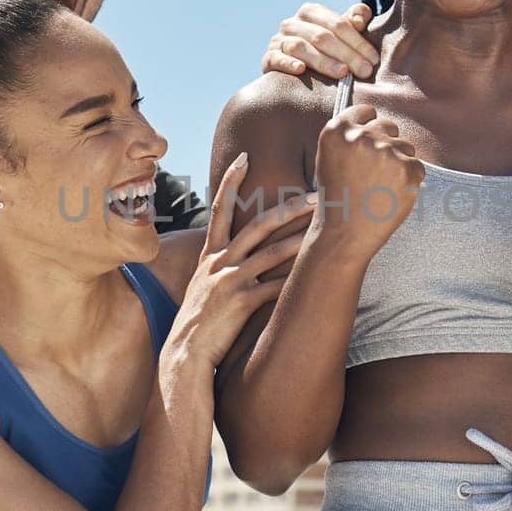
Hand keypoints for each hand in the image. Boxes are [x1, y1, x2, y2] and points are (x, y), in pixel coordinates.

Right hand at [170, 154, 314, 367]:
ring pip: (272, 252)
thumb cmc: (200, 322)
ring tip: (327, 229)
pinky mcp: (240, 303)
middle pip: (259, 224)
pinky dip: (296, 281)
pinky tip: (317, 276)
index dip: (230, 181)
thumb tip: (243, 253)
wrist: (184, 353)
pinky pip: (274, 287)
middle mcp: (219, 262)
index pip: (220, 208)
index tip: (245, 157)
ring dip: (302, 239)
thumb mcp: (204, 285)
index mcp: (210, 254)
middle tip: (318, 195)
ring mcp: (229, 281)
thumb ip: (221, 265)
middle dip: (291, 207)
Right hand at [261, 2, 379, 80]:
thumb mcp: (340, 35)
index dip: (358, 41)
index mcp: (311, 12)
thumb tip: (360, 19)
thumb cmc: (324, 51)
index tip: (374, 60)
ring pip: (301, 47)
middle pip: (322, 36)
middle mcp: (292, 23)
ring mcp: (278, 40)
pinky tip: (301, 70)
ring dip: (323, 61)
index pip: (337, 24)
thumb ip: (353, 22)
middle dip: (346, 54)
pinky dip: (288, 63)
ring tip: (342, 74)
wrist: (291, 70)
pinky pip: (276, 59)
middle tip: (364, 71)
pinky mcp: (268, 58)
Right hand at [311, 103, 423, 258]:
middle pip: (388, 125)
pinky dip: (409, 181)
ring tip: (381, 187)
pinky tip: (391, 195)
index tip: (368, 142)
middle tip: (375, 171)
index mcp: (337, 130)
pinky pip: (417, 166)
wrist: (344, 235)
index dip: (369, 126)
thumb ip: (348, 137)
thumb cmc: (337, 199)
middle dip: (386, 143)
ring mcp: (385, 151)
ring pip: (406, 145)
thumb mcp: (329, 160)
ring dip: (399, 162)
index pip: (366, 111)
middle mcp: (361, 136)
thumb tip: (374, 120)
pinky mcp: (407, 169)